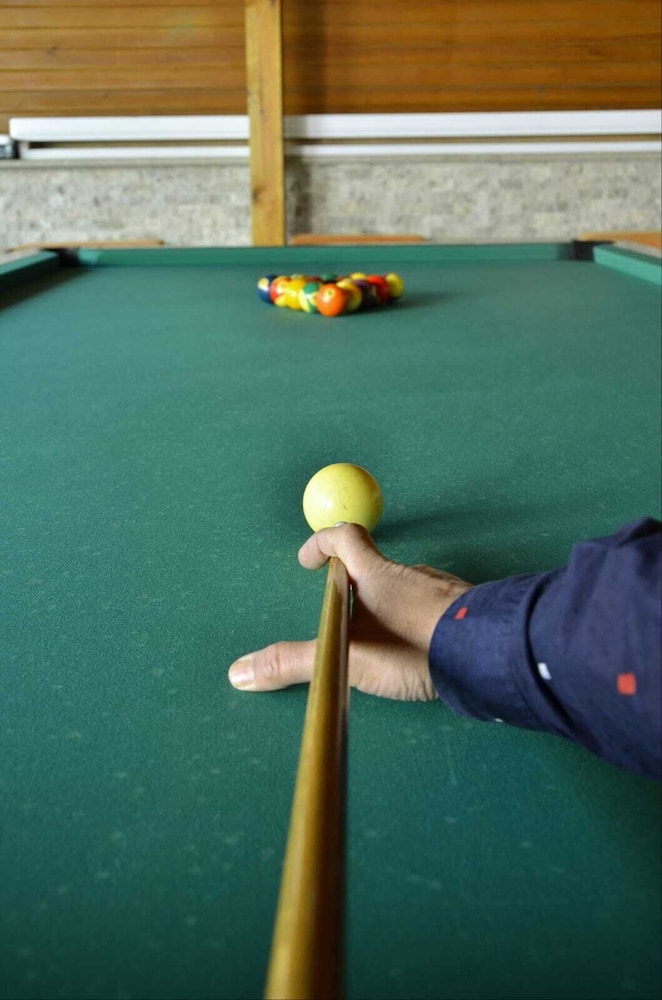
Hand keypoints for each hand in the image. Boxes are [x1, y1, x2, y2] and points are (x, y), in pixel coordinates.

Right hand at [228, 523, 471, 700]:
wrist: (491, 654)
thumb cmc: (416, 647)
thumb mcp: (348, 658)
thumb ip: (294, 664)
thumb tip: (238, 672)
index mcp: (377, 573)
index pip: (344, 538)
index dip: (320, 544)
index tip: (306, 562)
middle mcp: (410, 572)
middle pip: (374, 568)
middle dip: (354, 590)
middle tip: (343, 622)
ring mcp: (443, 588)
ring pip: (406, 591)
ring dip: (389, 609)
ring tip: (384, 646)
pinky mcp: (467, 608)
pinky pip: (434, 608)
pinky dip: (420, 623)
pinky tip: (422, 652)